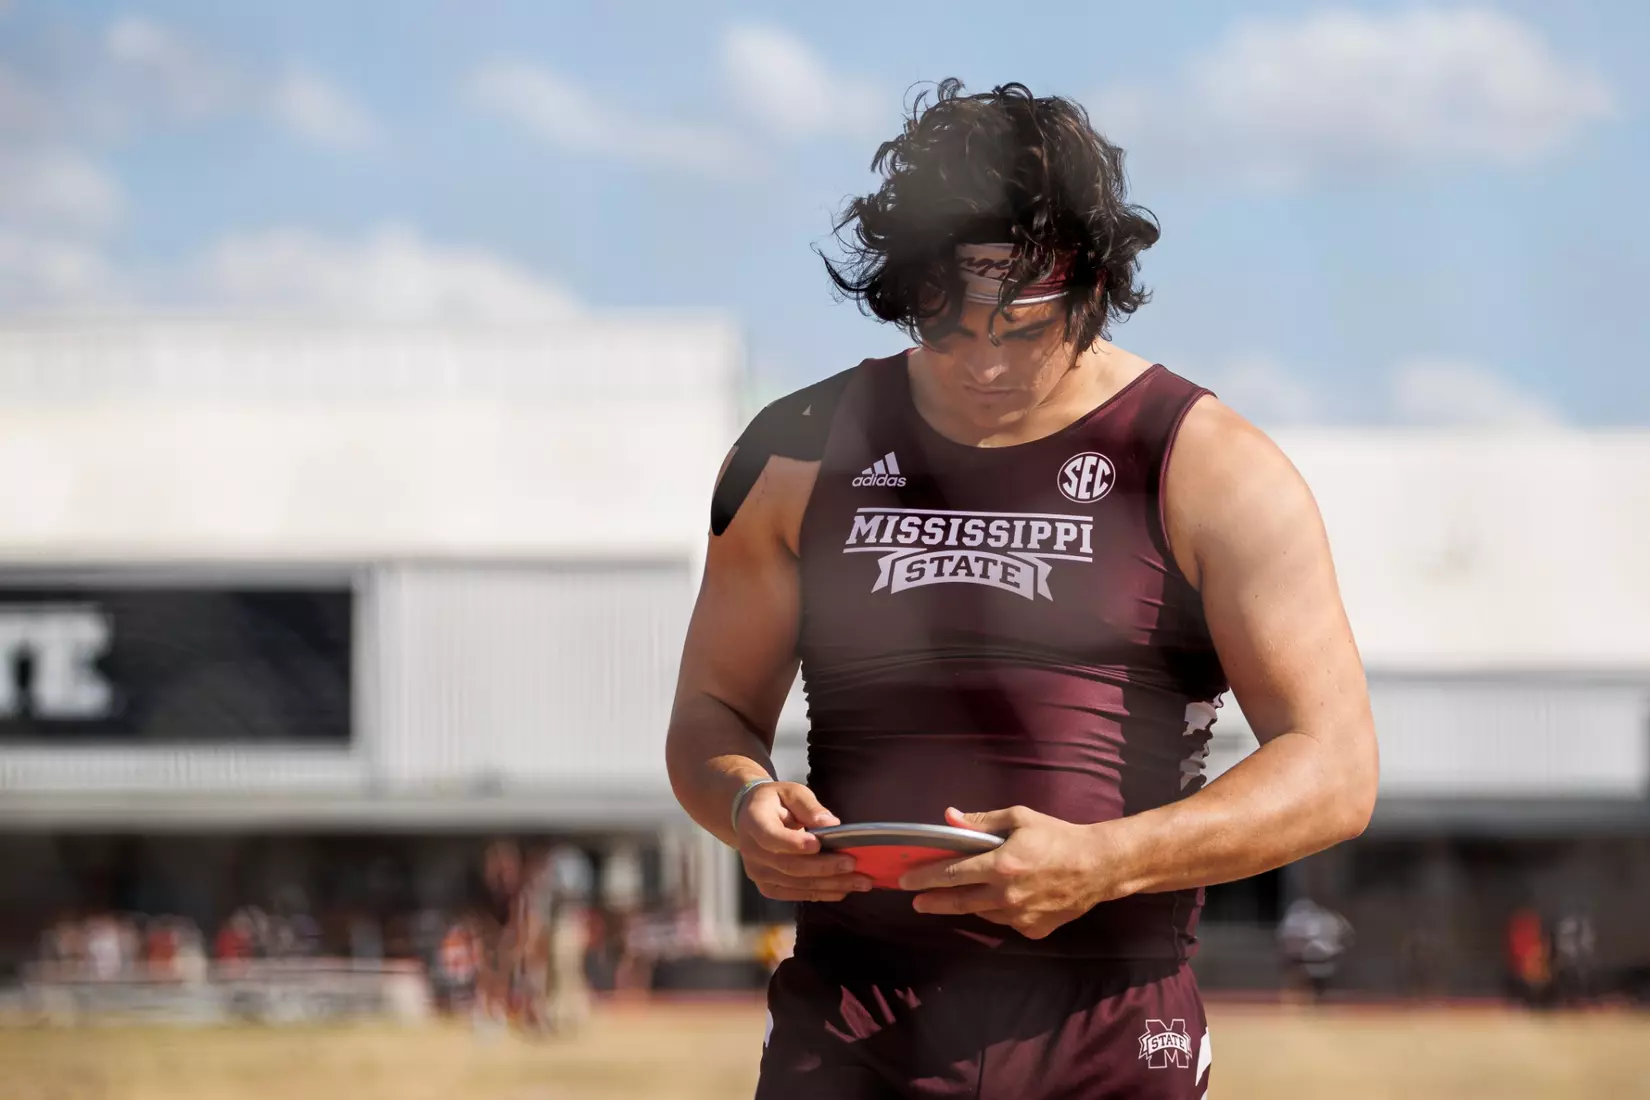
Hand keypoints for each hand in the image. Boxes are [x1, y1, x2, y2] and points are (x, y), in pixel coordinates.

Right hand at [735, 781, 873, 901]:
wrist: (749, 817)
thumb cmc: (775, 801)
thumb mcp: (791, 792)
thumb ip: (809, 806)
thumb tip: (831, 823)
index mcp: (754, 822)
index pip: (771, 837)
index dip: (794, 843)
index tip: (819, 844)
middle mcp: (752, 851)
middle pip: (789, 865)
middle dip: (824, 867)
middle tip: (853, 864)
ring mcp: (758, 873)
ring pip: (796, 883)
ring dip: (830, 885)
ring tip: (859, 882)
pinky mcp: (767, 887)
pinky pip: (795, 894)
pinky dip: (821, 893)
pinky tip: (843, 890)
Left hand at [899, 806, 1131, 939]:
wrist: (1099, 866)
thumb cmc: (1058, 837)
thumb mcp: (1019, 818)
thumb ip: (981, 822)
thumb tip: (949, 817)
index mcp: (1000, 865)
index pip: (951, 873)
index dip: (923, 877)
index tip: (904, 879)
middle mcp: (1006, 896)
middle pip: (957, 901)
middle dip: (931, 900)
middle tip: (915, 899)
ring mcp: (1020, 917)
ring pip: (982, 912)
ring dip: (967, 903)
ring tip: (959, 894)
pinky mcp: (1033, 930)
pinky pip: (1006, 921)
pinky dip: (999, 910)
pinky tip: (1005, 898)